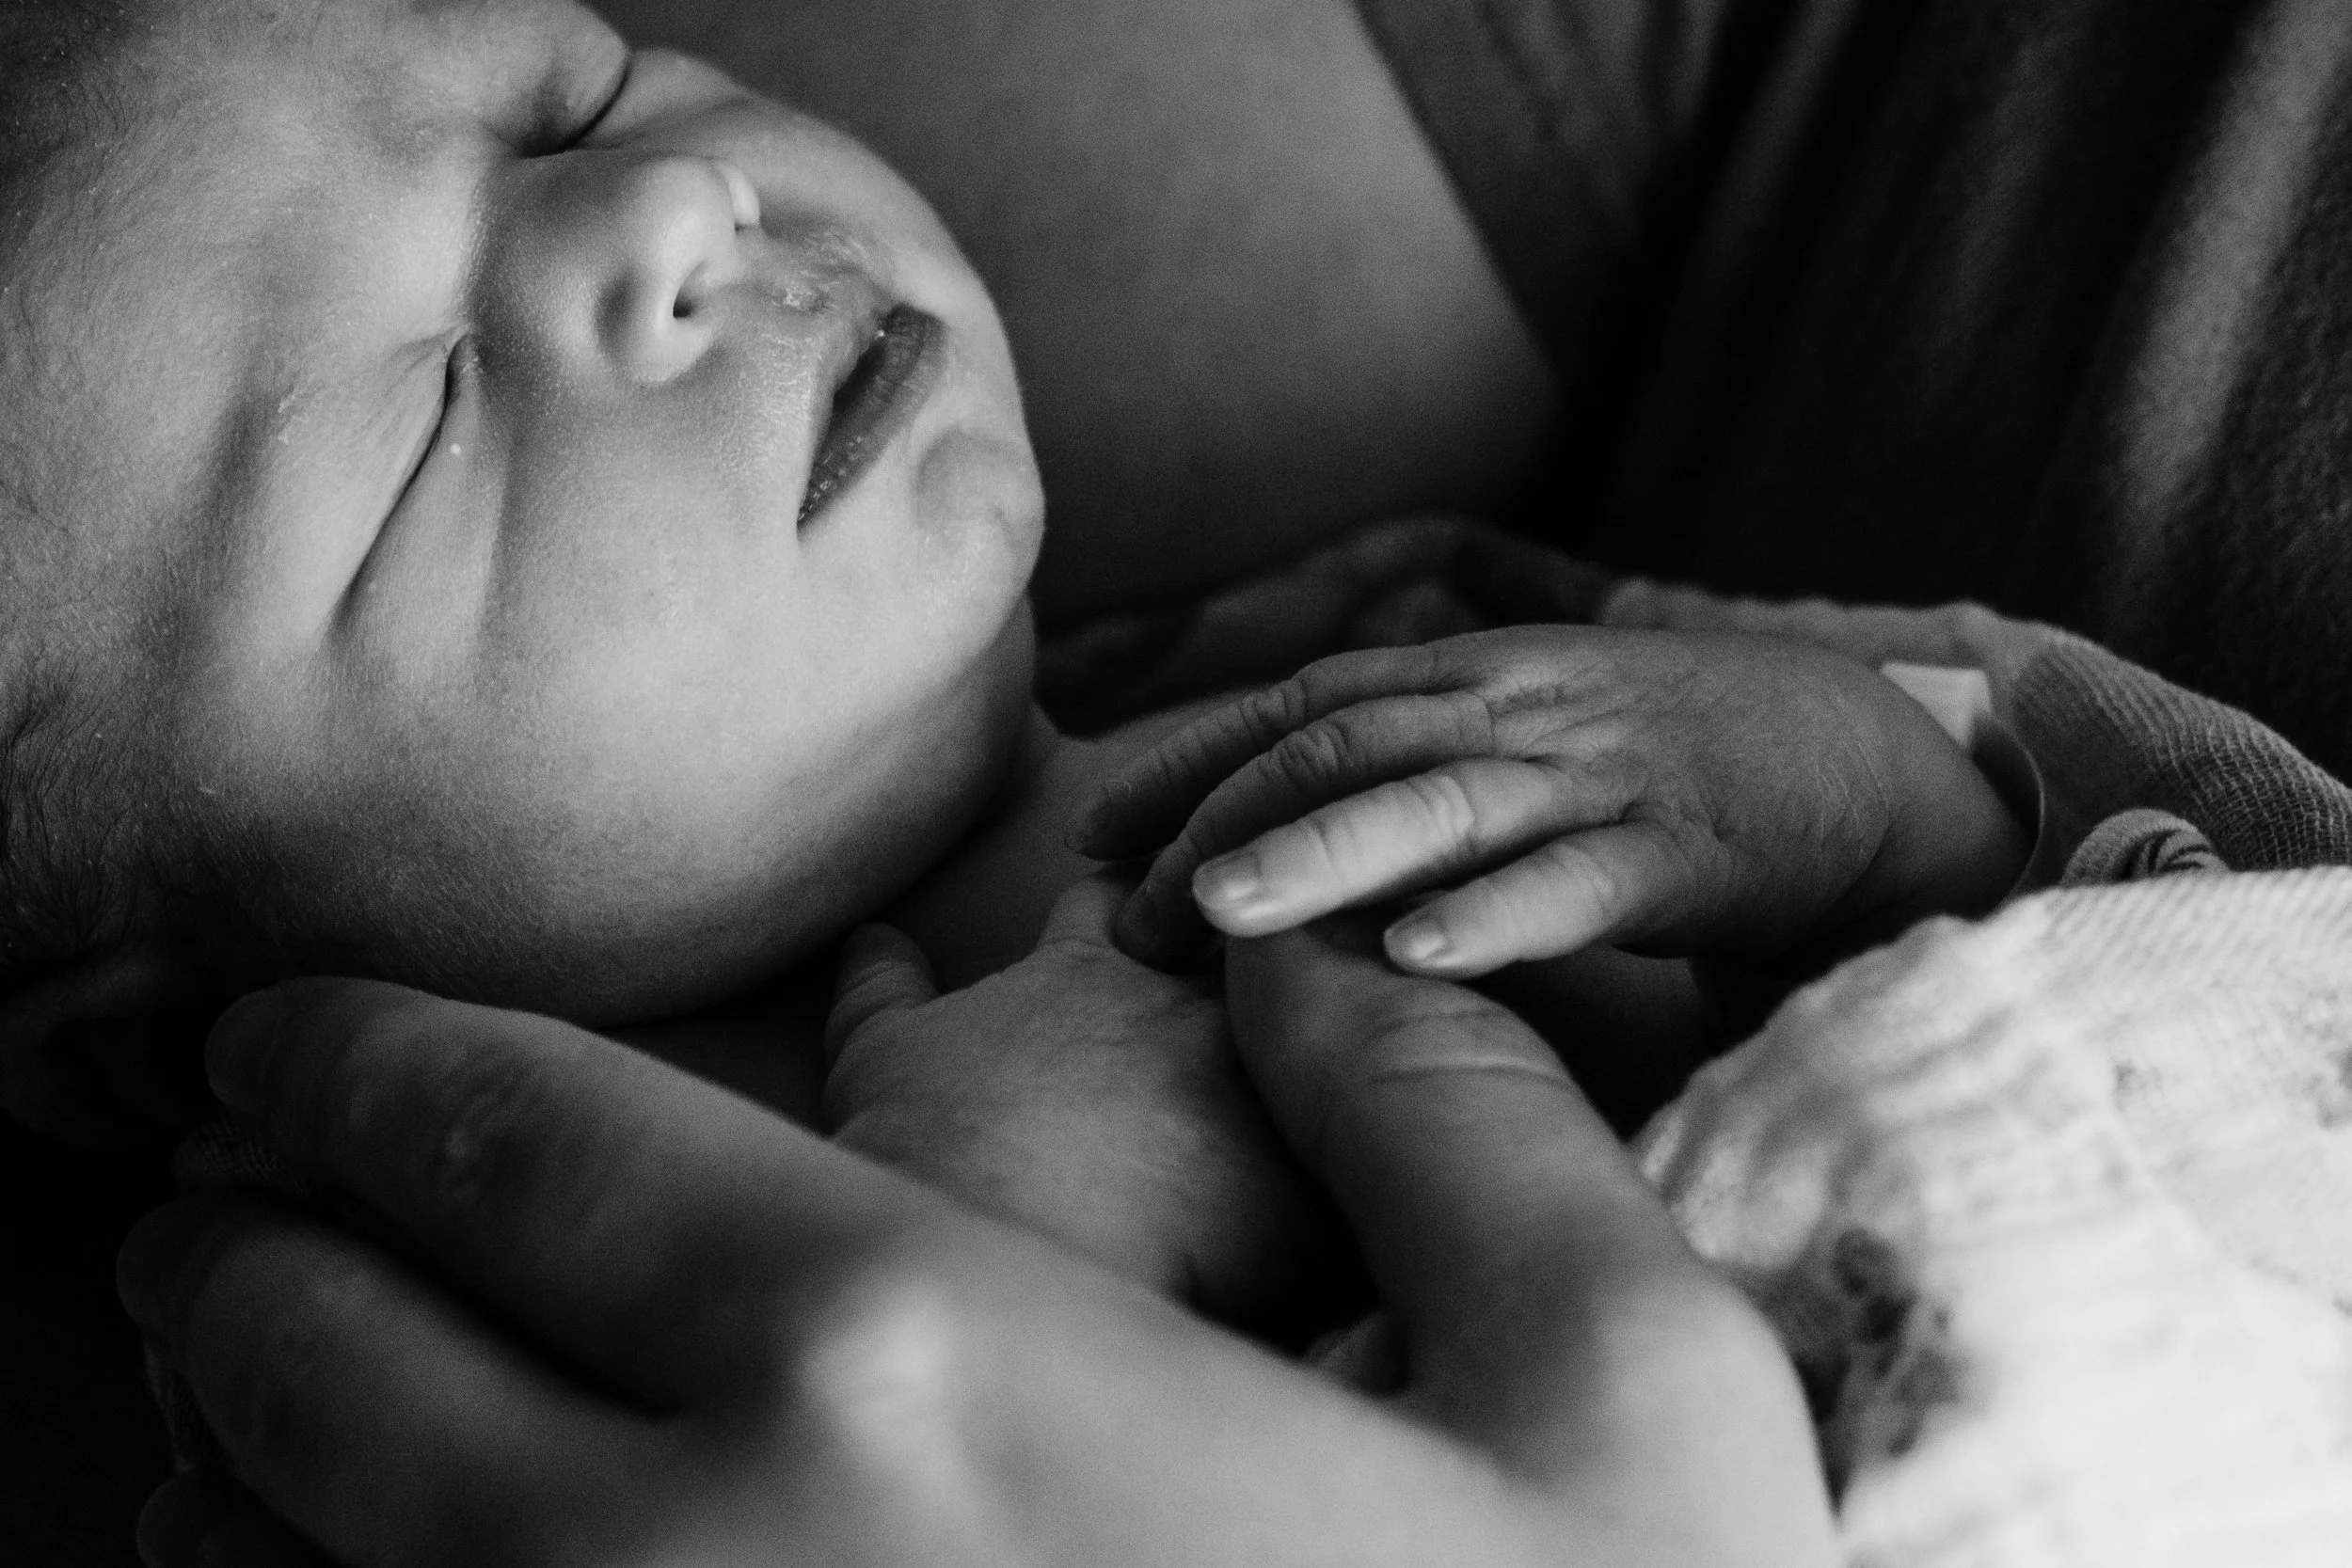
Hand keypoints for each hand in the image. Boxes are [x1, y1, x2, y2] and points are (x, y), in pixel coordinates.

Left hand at [119, 954, 1835, 1567]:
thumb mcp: (1626, 1396)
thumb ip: (1456, 1117)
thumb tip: (1312, 962)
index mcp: (917, 1372)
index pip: (520, 1137)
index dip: (364, 1061)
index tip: (286, 1041)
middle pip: (307, 1362)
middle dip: (243, 1255)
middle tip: (230, 1217)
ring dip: (223, 1482)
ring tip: (250, 1430)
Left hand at [1074, 626, 2026, 974]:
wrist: (1877, 766)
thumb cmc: (1680, 768)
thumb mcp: (1538, 740)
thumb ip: (1428, 761)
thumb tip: (1292, 823)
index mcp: (1482, 678)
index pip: (1305, 703)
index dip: (1190, 761)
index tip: (1092, 833)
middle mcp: (1523, 710)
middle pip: (1343, 746)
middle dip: (1220, 821)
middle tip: (1120, 912)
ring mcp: (1603, 773)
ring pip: (1441, 802)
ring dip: (1322, 856)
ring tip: (1220, 914)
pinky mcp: (1689, 848)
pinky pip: (1581, 879)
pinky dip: (1498, 913)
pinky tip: (1421, 954)